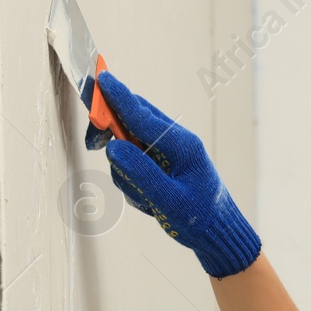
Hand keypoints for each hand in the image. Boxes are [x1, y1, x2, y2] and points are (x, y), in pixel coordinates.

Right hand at [94, 70, 261, 278]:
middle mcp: (175, 143)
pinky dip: (132, 181)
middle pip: (132, 120)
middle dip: (110, 129)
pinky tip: (149, 200)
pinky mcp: (162, 163)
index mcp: (182, 145)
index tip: (100, 78)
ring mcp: (168, 152)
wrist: (218, 232)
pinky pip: (134, 163)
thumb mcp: (169, 200)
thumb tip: (113, 147)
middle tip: (93, 143)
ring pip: (128, 145)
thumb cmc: (200, 217)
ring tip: (145, 198)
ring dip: (125, 170)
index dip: (118, 97)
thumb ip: (140, 173)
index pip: (142, 116)